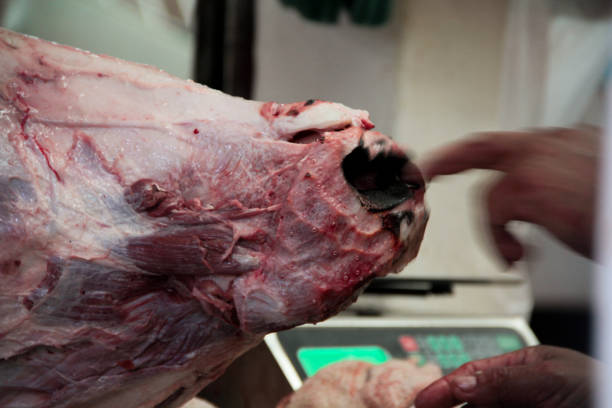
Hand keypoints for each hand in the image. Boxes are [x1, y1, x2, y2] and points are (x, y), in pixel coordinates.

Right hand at [414, 345, 596, 407]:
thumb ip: (503, 381)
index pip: (473, 373)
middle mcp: (520, 394)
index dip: (444, 387)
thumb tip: (460, 381)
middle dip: (448, 405)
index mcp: (523, 367)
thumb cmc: (599, 390)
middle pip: (472, 400)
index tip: (423, 402)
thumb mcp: (550, 380)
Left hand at [420, 127, 599, 263]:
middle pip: (484, 146)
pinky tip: (514, 255)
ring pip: (491, 193)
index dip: (477, 152)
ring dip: (493, 228)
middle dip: (447, 159)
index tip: (451, 160)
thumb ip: (559, 187)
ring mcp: (541, 162)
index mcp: (567, 144)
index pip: (511, 144)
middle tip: (423, 172)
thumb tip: (535, 207)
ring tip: (511, 252)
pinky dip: (497, 238)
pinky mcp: (532, 186)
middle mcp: (553, 144)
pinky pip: (494, 212)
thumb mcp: (589, 192)